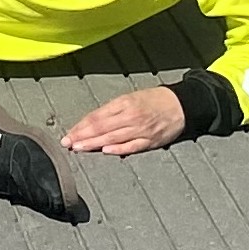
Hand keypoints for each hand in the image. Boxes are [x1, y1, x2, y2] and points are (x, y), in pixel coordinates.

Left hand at [62, 85, 187, 156]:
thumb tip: (92, 123)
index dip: (81, 126)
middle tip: (68, 143)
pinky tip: (106, 151)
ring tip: (80, 148)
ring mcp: (140, 129)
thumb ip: (112, 110)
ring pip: (112, 137)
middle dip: (82, 136)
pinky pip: (132, 146)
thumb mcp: (130, 98)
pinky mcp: (150, 141)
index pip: (96, 116)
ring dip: (94, 144)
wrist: (180, 104)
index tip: (69, 133)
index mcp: (123, 103)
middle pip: (101, 127)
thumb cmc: (153, 100)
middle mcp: (130, 116)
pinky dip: (118, 149)